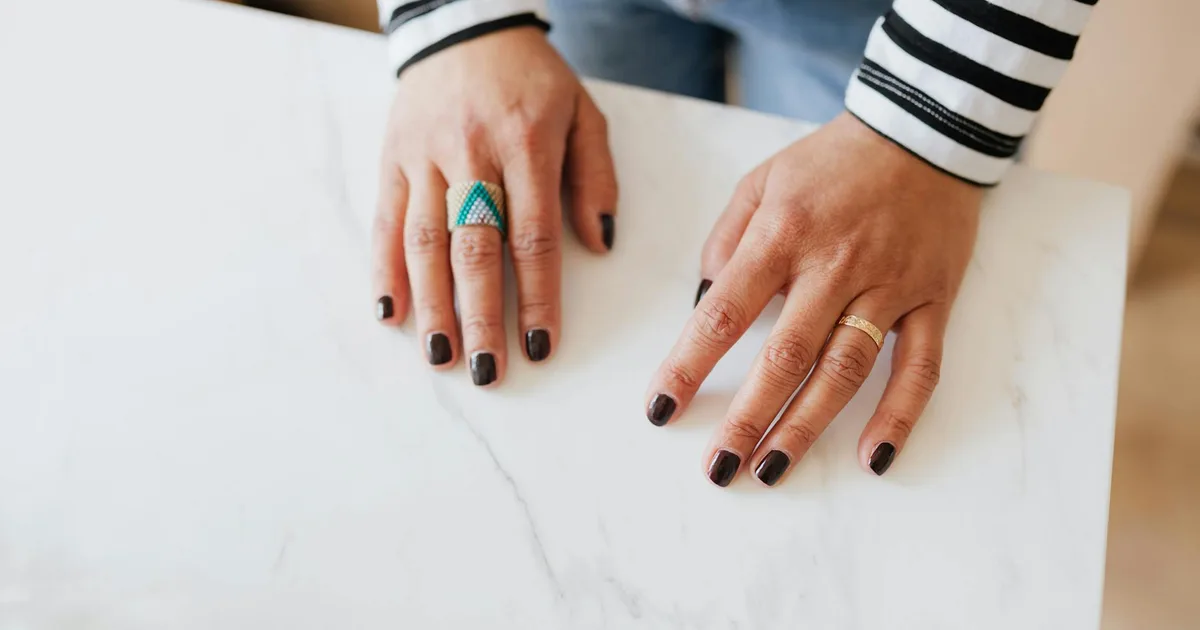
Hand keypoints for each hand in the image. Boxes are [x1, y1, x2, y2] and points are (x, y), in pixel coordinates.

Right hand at [373, 28, 616, 385]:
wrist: (465, 25)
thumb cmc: (533, 79)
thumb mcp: (583, 114)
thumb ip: (596, 178)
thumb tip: (599, 245)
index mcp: (527, 143)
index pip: (532, 235)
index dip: (537, 296)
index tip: (540, 346)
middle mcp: (472, 152)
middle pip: (474, 247)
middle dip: (480, 316)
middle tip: (486, 371)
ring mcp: (425, 155)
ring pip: (424, 240)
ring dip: (432, 304)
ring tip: (440, 356)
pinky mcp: (393, 156)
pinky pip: (386, 219)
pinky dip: (384, 268)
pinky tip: (390, 311)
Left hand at [644, 113, 982, 485]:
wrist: (923, 129)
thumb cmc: (831, 162)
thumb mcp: (762, 182)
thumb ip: (725, 241)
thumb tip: (703, 304)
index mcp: (784, 234)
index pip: (725, 312)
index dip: (689, 365)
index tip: (662, 408)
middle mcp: (835, 265)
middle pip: (786, 355)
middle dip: (747, 417)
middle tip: (719, 468)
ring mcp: (889, 285)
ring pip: (845, 369)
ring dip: (808, 427)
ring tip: (772, 471)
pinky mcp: (932, 298)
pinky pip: (920, 366)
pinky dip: (900, 415)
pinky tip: (874, 457)